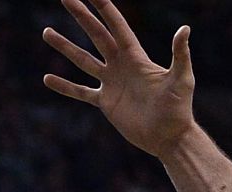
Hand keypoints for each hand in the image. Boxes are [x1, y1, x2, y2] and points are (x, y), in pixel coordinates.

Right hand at [43, 0, 194, 157]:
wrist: (169, 137)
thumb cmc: (179, 108)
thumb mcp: (181, 79)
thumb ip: (180, 54)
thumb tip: (184, 29)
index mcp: (136, 56)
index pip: (117, 26)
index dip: (104, 7)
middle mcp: (121, 65)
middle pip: (96, 35)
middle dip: (81, 16)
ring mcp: (111, 83)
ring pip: (83, 60)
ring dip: (65, 46)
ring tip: (46, 32)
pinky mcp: (106, 102)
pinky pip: (81, 92)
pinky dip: (65, 86)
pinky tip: (47, 79)